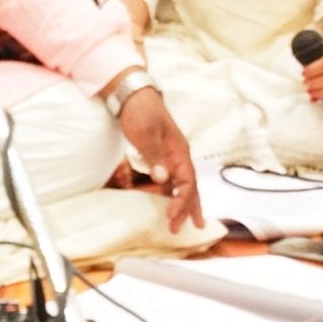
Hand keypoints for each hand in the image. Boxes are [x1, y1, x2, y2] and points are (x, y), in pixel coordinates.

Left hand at [114, 88, 203, 231]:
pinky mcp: (160, 154)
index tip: (173, 217)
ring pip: (182, 184)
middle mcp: (178, 155)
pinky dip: (172, 193)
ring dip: (184, 203)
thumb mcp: (145, 132)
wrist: (131, 93)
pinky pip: (171, 178)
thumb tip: (164, 180)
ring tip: (185, 222)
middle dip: (190, 208)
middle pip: (190, 186)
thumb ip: (154, 156)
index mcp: (178, 151)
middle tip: (191, 228)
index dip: (182, 202)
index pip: (187, 182)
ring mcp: (170, 155)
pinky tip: (169, 202)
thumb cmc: (139, 111)